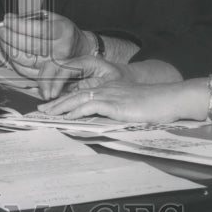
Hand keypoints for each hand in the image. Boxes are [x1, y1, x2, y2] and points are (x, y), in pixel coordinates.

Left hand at [0, 12, 93, 96]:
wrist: (80, 50)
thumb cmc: (65, 32)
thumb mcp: (54, 18)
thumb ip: (34, 18)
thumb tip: (12, 19)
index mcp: (63, 32)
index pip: (38, 29)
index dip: (19, 24)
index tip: (7, 19)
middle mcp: (60, 50)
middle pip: (29, 45)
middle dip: (9, 36)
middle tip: (1, 29)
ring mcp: (53, 64)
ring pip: (24, 60)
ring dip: (8, 49)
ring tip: (2, 39)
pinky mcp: (47, 75)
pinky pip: (25, 70)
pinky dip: (13, 61)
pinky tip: (9, 51)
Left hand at [40, 78, 194, 123]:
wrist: (170, 99)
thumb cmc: (155, 106)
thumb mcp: (131, 108)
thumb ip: (117, 111)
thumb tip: (102, 122)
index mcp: (110, 89)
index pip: (82, 93)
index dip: (65, 100)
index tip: (52, 107)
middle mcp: (107, 89)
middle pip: (75, 95)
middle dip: (56, 103)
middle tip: (40, 111)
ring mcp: (110, 95)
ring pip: (78, 99)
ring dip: (61, 107)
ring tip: (47, 114)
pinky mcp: (115, 104)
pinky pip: (91, 107)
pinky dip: (77, 112)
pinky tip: (68, 117)